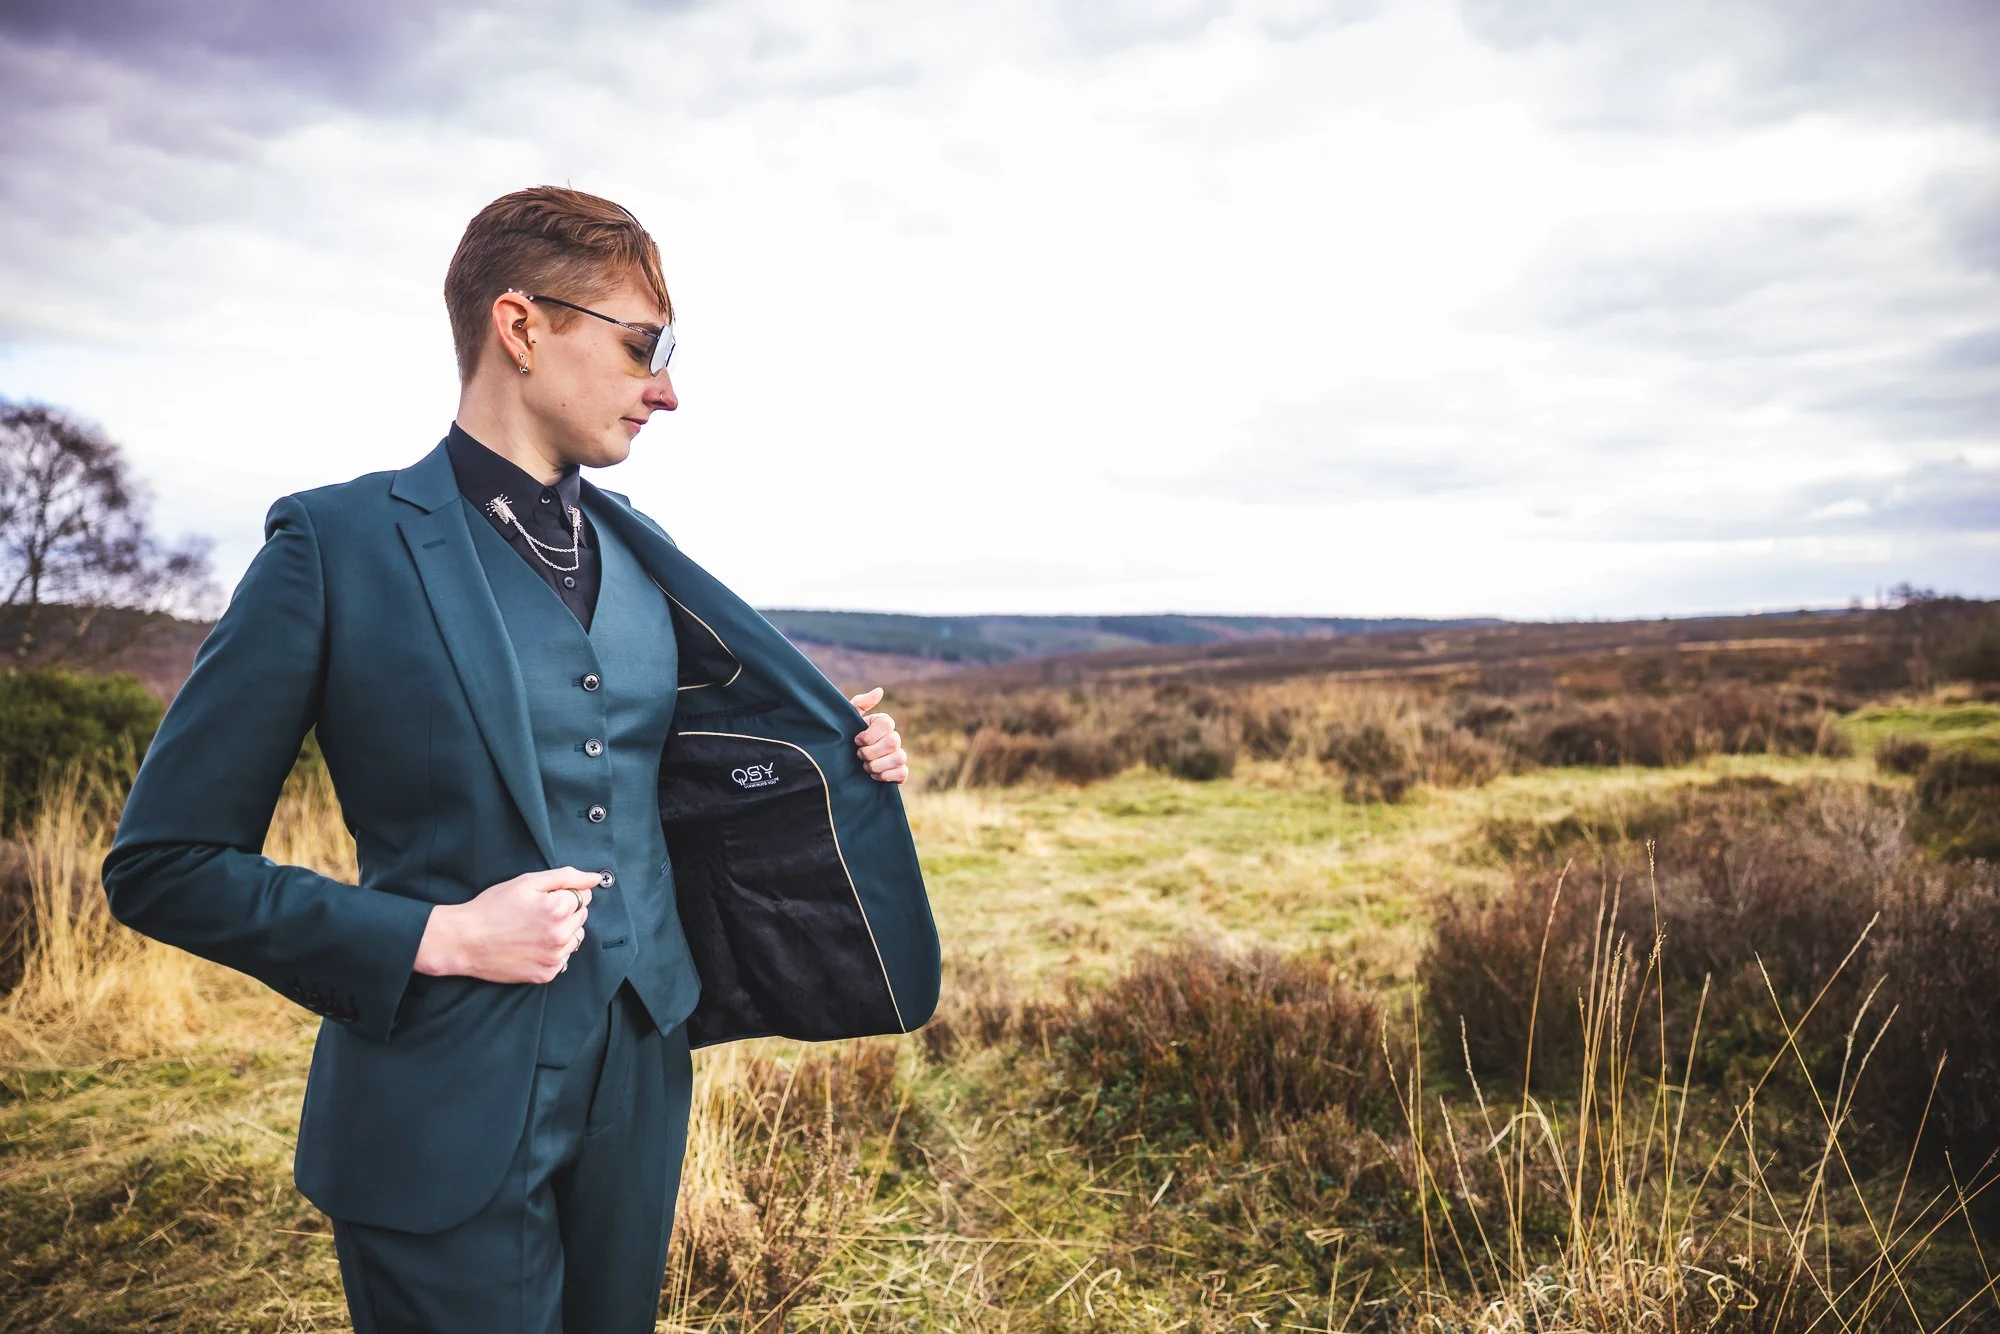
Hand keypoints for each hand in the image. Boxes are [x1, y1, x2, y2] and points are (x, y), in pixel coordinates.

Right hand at [413, 867, 598, 983]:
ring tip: (532, 930)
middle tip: (534, 914)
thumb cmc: (492, 907)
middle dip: (564, 912)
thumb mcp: (527, 882)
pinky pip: (562, 959)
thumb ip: (567, 877)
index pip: (583, 896)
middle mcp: (561, 935)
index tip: (541, 899)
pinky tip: (530, 946)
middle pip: (581, 917)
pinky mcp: (546, 974)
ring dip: (561, 933)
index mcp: (559, 908)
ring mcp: (554, 957)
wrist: (464, 940)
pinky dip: (551, 952)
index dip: (562, 894)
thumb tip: (596, 879)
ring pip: (575, 938)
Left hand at [848, 686, 908, 783]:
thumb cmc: (841, 740)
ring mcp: (897, 756)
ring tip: (865, 767)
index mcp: (882, 724)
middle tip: (859, 755)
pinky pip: (902, 773)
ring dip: (877, 765)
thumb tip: (880, 691)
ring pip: (900, 757)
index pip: (887, 723)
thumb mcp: (845, 720)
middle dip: (871, 752)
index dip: (870, 735)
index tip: (856, 740)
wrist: (837, 768)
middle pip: (893, 742)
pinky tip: (873, 777)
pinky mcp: (899, 773)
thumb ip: (860, 703)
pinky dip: (886, 776)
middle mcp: (893, 739)